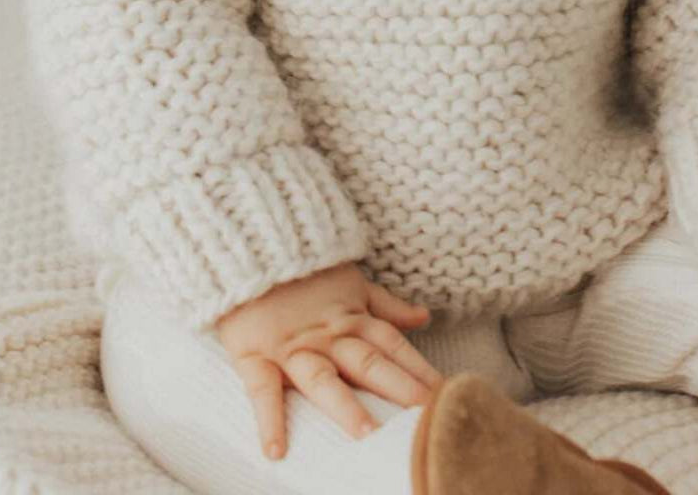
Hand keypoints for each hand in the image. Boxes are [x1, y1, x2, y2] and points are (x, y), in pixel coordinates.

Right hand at [213, 260, 444, 461]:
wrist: (250, 246)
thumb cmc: (303, 271)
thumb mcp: (351, 283)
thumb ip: (386, 305)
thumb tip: (424, 317)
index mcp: (352, 318)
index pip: (393, 346)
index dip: (419, 369)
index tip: (447, 394)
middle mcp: (327, 334)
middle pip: (368, 362)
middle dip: (397, 388)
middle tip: (425, 416)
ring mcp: (292, 345)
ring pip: (321, 378)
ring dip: (344, 405)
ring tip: (366, 434)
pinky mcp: (255, 353)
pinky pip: (261, 389)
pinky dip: (268, 419)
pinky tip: (276, 451)